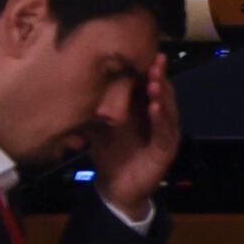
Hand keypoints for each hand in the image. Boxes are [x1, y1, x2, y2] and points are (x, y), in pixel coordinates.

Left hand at [92, 54, 178, 218]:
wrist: (115, 189)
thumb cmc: (109, 156)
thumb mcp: (98, 130)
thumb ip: (94, 112)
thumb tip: (75, 90)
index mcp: (144, 112)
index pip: (150, 87)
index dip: (150, 71)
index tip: (147, 54)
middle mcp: (158, 119)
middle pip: (163, 94)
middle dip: (160, 77)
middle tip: (156, 62)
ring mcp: (165, 134)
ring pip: (168, 110)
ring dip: (163, 95)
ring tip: (155, 82)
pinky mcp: (166, 150)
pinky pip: (165, 131)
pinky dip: (162, 118)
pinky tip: (156, 107)